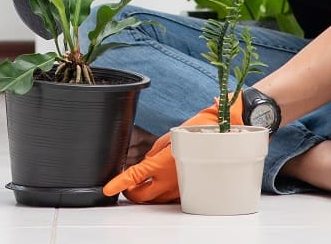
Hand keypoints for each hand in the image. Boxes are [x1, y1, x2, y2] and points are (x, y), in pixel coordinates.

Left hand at [102, 99, 224, 203]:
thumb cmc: (197, 131)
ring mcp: (181, 186)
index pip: (134, 176)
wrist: (221, 134)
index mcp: (162, 163)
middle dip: (131, 193)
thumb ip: (154, 153)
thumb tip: (147, 164)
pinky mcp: (190, 189)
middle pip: (142, 195)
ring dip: (146, 193)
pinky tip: (160, 183)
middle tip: (126, 186)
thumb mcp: (169, 137)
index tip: (109, 188)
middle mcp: (171, 179)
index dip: (119, 183)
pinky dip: (161, 192)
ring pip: (156, 199)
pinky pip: (170, 197)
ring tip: (142, 184)